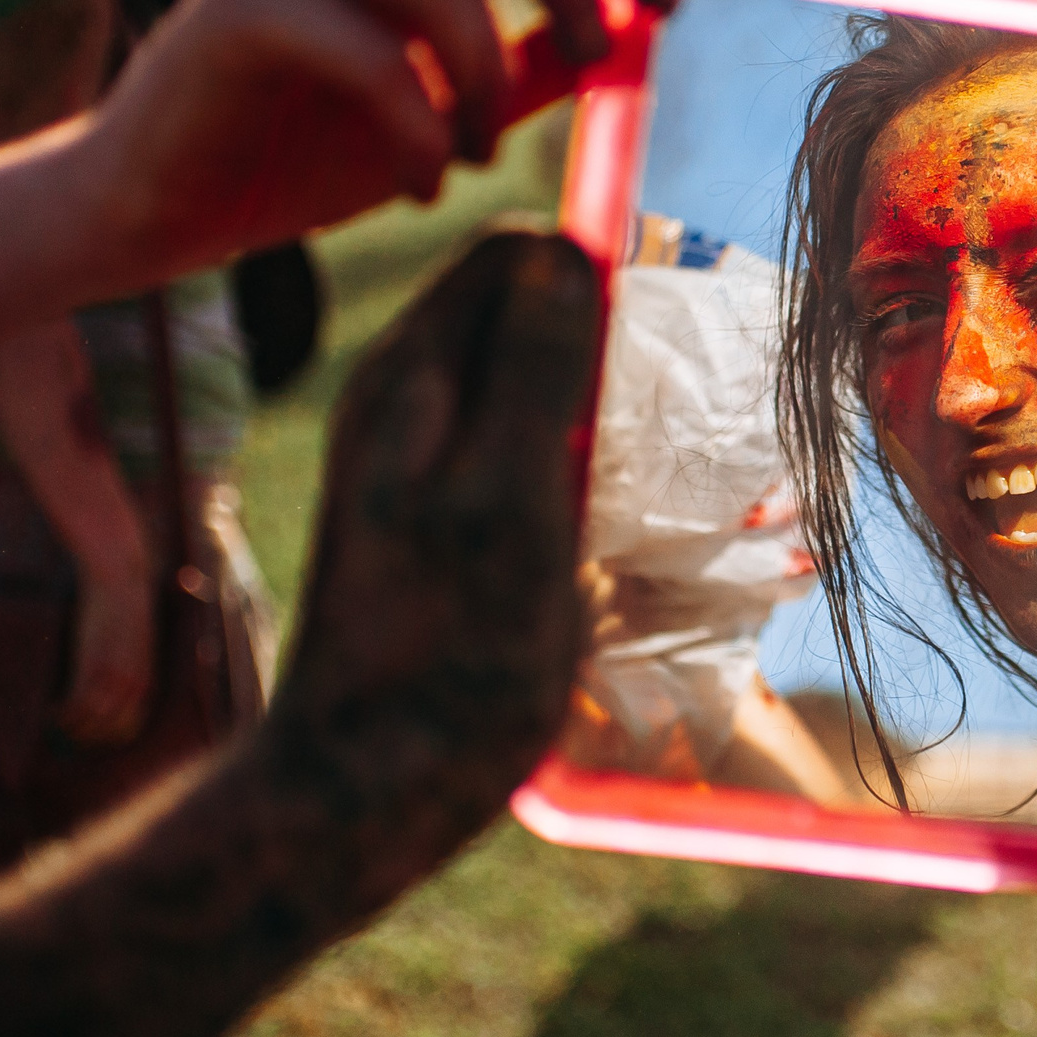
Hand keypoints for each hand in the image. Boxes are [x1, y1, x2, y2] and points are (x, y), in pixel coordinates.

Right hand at [53, 553, 153, 746]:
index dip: (108, 739)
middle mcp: (134, 683)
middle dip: (86, 739)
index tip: (88, 739)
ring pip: (91, 722)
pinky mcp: (93, 663)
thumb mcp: (132, 645)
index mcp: (146, 679)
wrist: (120, 578)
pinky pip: (76, 703)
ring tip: (54, 723)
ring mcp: (114, 675)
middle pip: (110, 730)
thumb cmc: (123, 609)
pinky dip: (61, 714)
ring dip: (69, 729)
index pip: (130, 727)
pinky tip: (51, 710)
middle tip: (65, 737)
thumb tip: (109, 691)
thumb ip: (125, 669)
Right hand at [89, 0, 679, 283]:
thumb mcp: (445, 102)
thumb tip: (633, 40)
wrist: (155, 206)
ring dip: (486, 81)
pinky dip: (424, 132)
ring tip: (475, 153)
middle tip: (595, 49)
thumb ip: (528, 63)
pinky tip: (425, 182)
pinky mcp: (237, 0)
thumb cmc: (300, 148)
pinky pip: (379, 58)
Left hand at [268, 229, 602, 888]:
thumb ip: (534, 371)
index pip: (520, 253)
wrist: (362, 788)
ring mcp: (416, 458)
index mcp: (411, 373)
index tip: (666, 343)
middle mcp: (403, 397)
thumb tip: (565, 248)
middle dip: (605, 338)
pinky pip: (525, 446)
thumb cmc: (447, 651)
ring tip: (654, 475)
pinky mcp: (440, 515)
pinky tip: (607, 525)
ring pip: (531, 380)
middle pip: (527, 310)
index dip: (599, 273)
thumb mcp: (508, 500)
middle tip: (674, 416)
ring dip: (599, 405)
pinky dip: (577, 463)